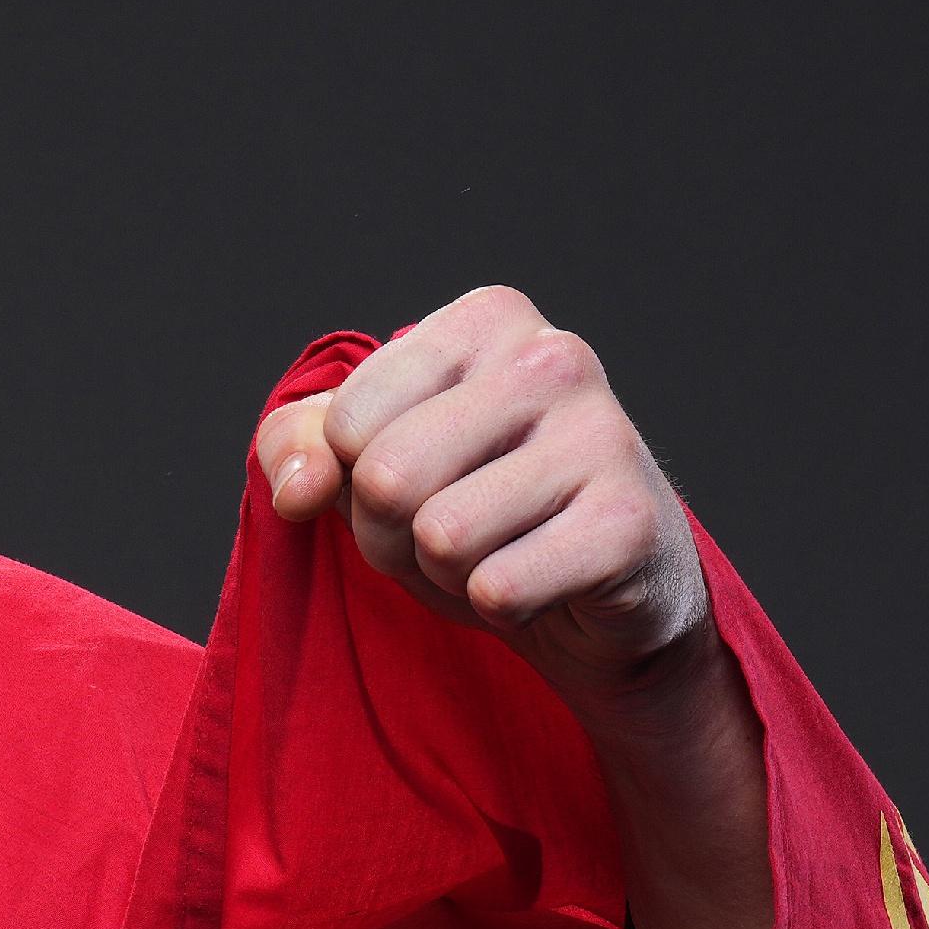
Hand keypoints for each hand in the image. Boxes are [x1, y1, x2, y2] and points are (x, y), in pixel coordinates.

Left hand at [253, 285, 710, 715]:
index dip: (357, 480)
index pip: (346, 424)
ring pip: (441, 538)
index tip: (418, 480)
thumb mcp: (370, 458)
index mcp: (487, 321)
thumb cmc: (478, 502)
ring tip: (498, 552)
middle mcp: (553, 358)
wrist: (606, 584)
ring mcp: (603, 434)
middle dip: (393, 535)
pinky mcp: (630, 523)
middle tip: (450, 534)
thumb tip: (299, 489)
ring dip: (448, 574)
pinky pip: (497, 589)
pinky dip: (500, 608)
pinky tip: (544, 582)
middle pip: (387, 479)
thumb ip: (300, 446)